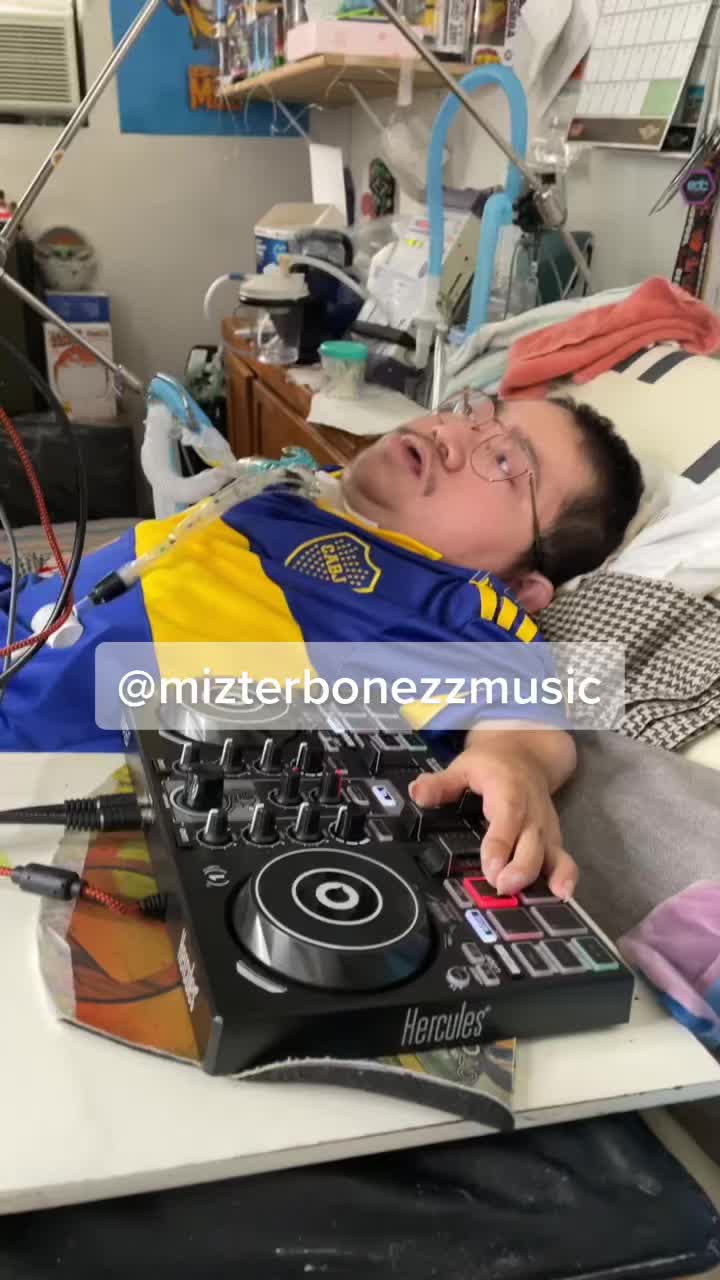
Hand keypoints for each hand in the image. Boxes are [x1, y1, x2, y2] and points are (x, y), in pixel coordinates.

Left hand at [409, 746, 577, 898]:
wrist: (528, 755)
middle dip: (522, 868)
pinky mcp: (553, 838)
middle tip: (504, 887)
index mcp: (509, 791)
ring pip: (550, 853)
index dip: (500, 844)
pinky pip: (563, 857)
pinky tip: (564, 895)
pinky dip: (566, 876)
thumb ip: (441, 783)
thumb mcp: (463, 766)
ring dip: (547, 876)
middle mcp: (531, 811)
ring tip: (545, 899)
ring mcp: (545, 827)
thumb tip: (417, 794)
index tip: (492, 869)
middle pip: (532, 842)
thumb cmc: (492, 765)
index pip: (507, 818)